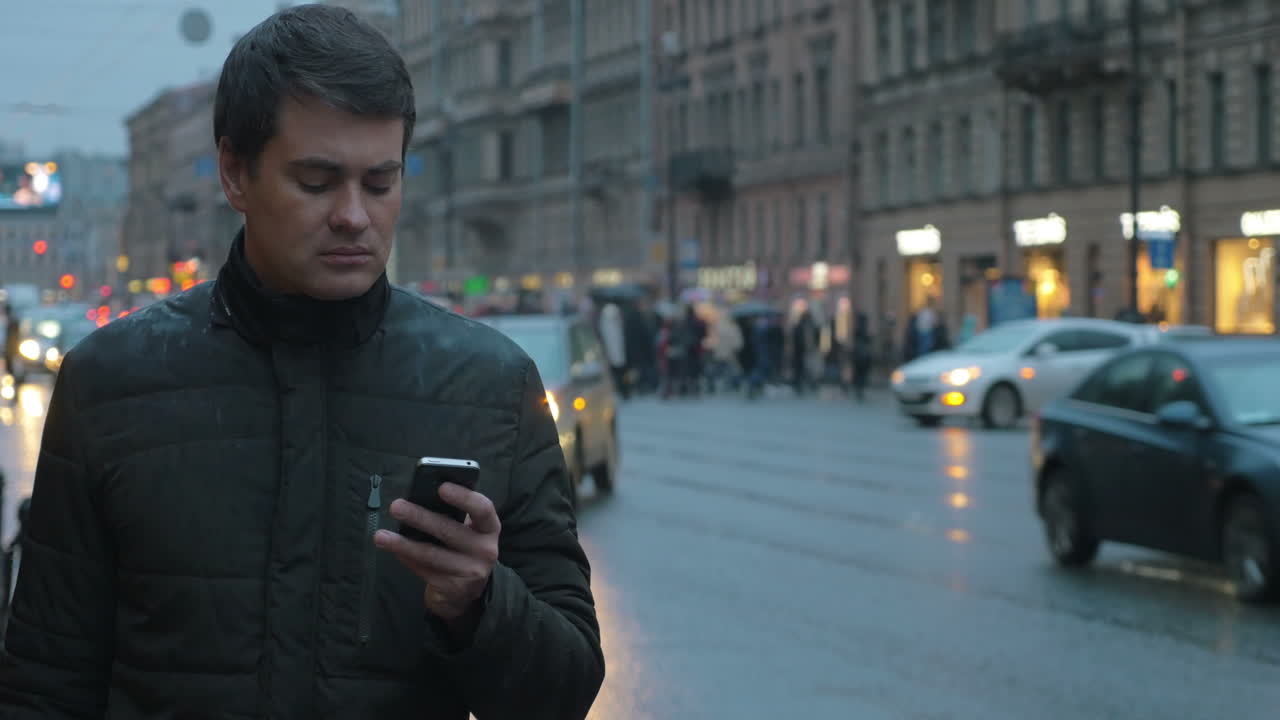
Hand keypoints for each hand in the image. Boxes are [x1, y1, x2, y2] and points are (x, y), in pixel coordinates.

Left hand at [374, 482, 501, 622]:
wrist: (467, 591)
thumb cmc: (462, 548)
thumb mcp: (467, 531)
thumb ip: (453, 515)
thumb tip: (420, 497)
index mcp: (489, 528)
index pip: (483, 508)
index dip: (463, 497)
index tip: (441, 487)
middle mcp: (486, 550)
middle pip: (449, 530)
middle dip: (420, 517)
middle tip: (396, 506)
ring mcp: (470, 571)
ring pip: (431, 554)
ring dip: (403, 543)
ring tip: (380, 535)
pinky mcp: (452, 588)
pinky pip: (423, 569)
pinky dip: (405, 557)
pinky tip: (391, 548)